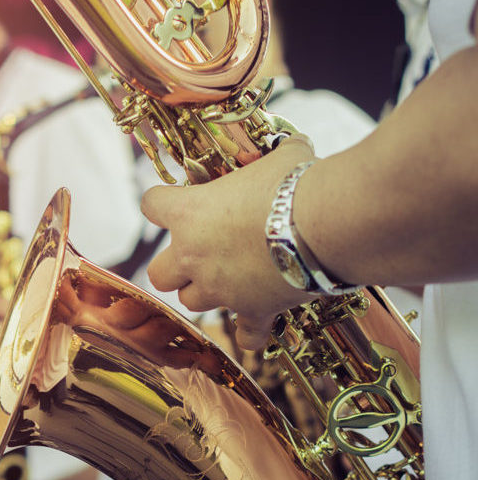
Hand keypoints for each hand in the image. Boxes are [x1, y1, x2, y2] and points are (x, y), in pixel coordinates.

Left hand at [141, 136, 317, 349]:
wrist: (327, 223)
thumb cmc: (297, 184)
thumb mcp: (281, 159)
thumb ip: (275, 155)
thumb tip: (294, 145)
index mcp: (189, 212)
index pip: (152, 205)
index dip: (161, 203)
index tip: (173, 202)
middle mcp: (194, 254)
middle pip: (158, 274)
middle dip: (174, 267)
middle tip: (196, 254)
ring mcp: (220, 287)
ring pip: (191, 302)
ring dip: (204, 293)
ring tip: (227, 281)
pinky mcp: (252, 310)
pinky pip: (243, 334)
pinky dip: (250, 331)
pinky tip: (257, 326)